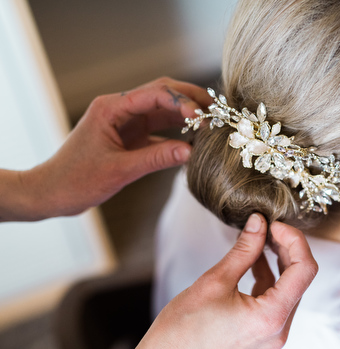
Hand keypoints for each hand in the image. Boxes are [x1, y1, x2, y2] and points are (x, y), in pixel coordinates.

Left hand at [19, 77, 211, 219]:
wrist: (53, 193)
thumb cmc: (77, 180)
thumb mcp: (120, 170)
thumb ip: (156, 159)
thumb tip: (191, 151)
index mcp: (111, 108)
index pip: (154, 94)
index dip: (182, 102)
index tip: (203, 116)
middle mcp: (120, 109)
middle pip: (162, 93)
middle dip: (190, 99)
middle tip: (216, 110)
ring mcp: (126, 122)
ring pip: (163, 109)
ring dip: (186, 114)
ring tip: (211, 122)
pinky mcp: (130, 136)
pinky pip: (159, 127)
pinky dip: (177, 131)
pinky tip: (194, 139)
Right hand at [99, 214, 317, 348]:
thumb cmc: (184, 329)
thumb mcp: (216, 280)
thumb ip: (244, 249)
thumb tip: (259, 222)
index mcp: (272, 317)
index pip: (304, 270)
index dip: (294, 241)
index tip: (274, 224)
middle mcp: (279, 329)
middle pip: (299, 278)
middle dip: (286, 248)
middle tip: (267, 225)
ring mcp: (272, 334)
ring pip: (288, 288)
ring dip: (277, 261)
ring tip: (260, 237)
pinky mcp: (261, 333)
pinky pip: (274, 299)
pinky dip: (268, 277)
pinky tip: (254, 259)